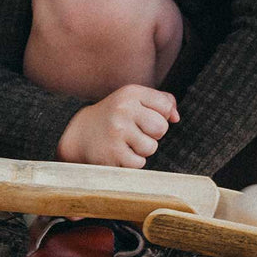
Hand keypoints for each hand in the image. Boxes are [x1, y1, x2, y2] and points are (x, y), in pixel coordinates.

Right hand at [56, 85, 179, 166]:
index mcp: (131, 93)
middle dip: (153, 134)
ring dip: (142, 150)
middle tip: (135, 132)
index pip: (166, 106)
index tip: (145, 117)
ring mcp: (117, 131)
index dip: (160, 116)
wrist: (80, 134)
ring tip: (125, 142)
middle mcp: (123, 109)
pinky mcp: (113, 153)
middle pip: (161, 128)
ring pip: (151, 147)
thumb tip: (176, 117)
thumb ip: (161, 102)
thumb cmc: (116, 117)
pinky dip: (131, 162)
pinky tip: (118, 152)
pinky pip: (138, 163)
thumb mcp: (135, 100)